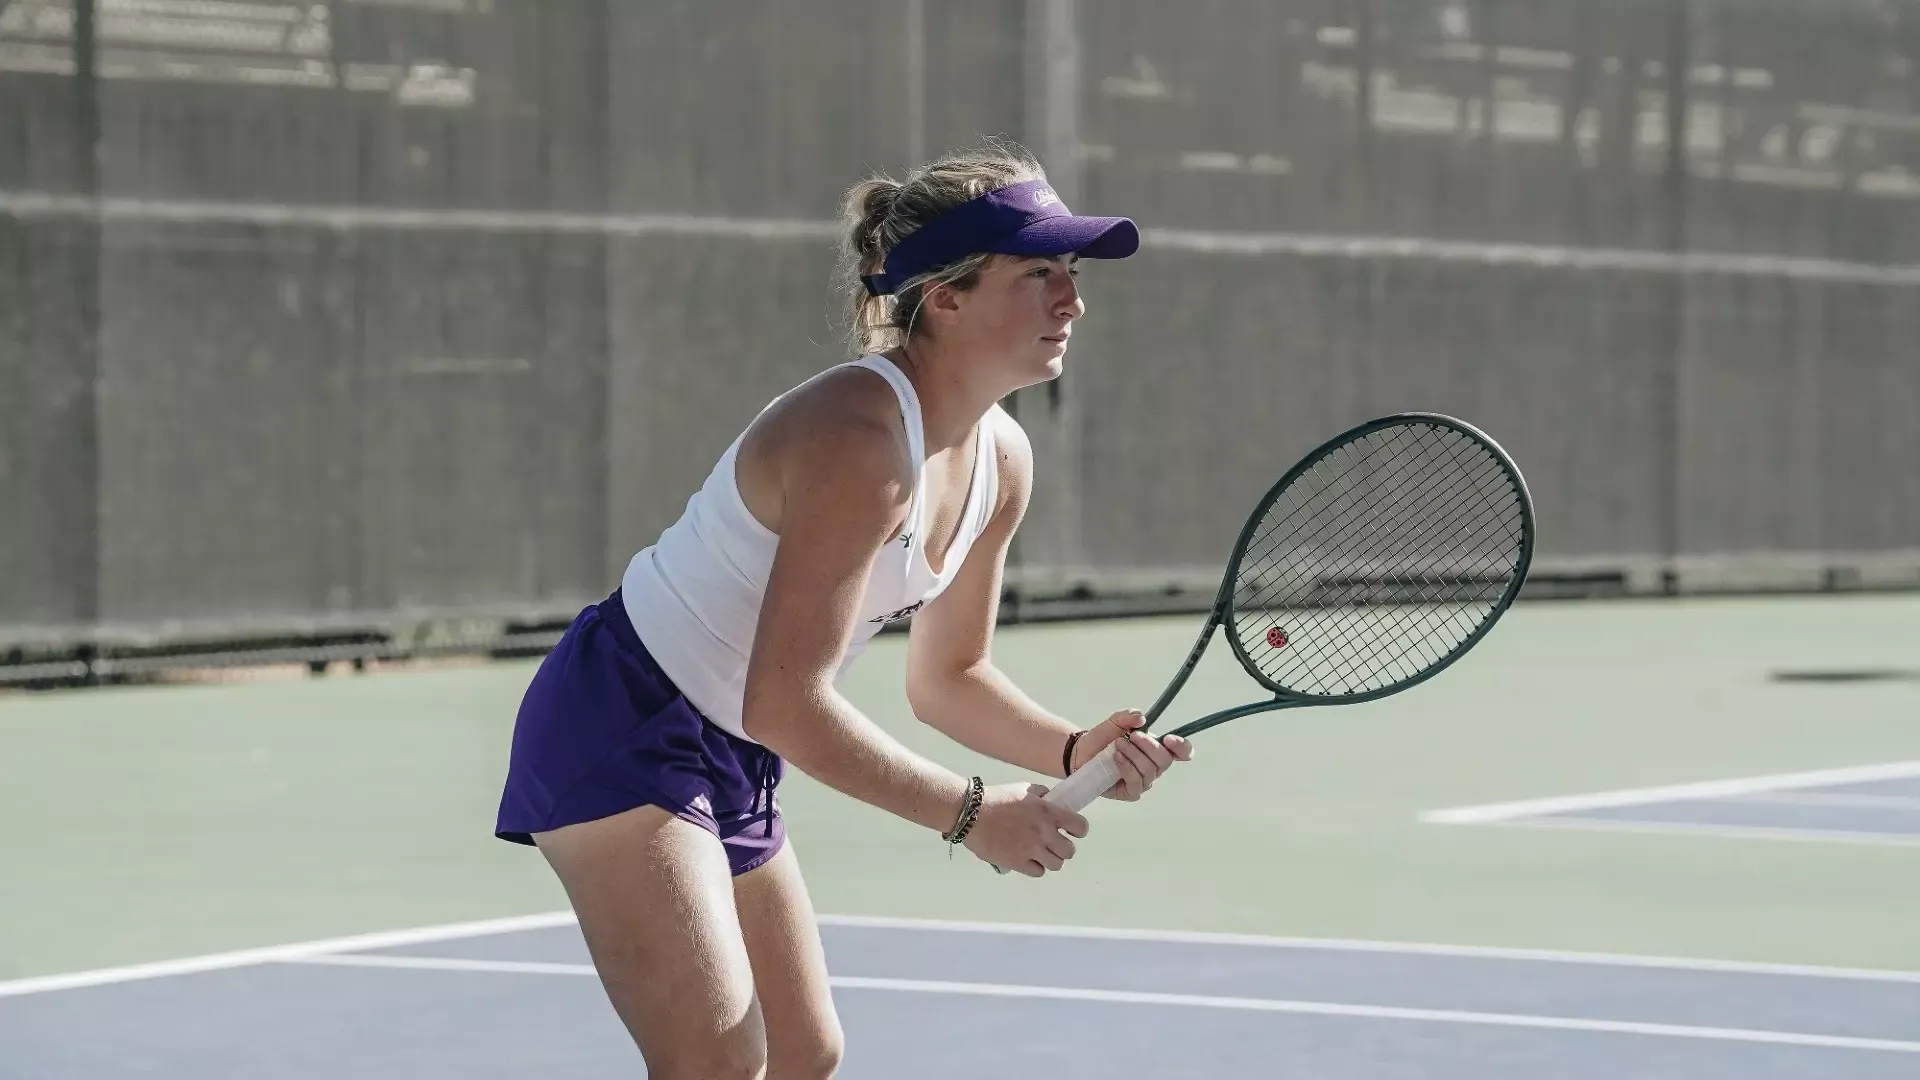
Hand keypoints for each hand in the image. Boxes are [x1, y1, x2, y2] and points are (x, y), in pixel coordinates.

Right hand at [964, 782, 1089, 876]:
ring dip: (1050, 859)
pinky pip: (1038, 872)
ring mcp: (1031, 850)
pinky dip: (1035, 867)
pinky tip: (1028, 859)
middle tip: (1053, 843)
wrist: (971, 813)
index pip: (1080, 827)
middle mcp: (1044, 833)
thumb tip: (1051, 798)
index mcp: (1048, 812)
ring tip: (1040, 854)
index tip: (1072, 830)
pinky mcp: (1017, 863)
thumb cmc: (997, 797)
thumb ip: (1041, 794)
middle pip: (1069, 851)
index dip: (1078, 830)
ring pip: (1056, 865)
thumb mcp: (1023, 789)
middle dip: (1063, 847)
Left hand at [1071, 709, 1192, 800]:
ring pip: (1150, 771)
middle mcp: (1155, 767)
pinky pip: (1136, 783)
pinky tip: (1116, 758)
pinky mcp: (1131, 792)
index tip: (1169, 739)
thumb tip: (1142, 718)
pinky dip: (1127, 768)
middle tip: (1132, 736)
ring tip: (1117, 746)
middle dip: (1149, 746)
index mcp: (1157, 749)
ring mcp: (1144, 781)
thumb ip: (1128, 717)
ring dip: (1133, 755)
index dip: (1182, 747)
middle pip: (1165, 760)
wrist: (1081, 754)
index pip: (1182, 752)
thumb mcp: (1114, 722)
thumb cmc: (1102, 739)